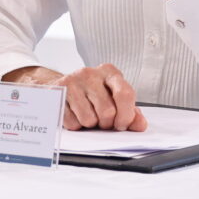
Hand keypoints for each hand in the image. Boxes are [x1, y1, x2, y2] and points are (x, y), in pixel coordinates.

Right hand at [4, 63, 146, 131]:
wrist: (63, 88)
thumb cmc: (93, 95)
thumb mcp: (114, 99)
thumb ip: (130, 113)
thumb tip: (140, 125)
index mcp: (109, 72)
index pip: (125, 94)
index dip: (126, 116)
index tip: (121, 124)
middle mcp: (90, 73)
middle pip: (107, 111)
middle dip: (106, 123)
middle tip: (101, 120)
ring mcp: (72, 82)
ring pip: (89, 120)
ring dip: (90, 125)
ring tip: (87, 115)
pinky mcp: (57, 94)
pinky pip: (72, 123)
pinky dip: (76, 125)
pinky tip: (74, 114)